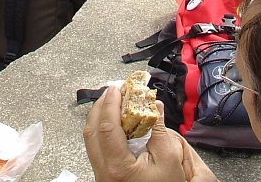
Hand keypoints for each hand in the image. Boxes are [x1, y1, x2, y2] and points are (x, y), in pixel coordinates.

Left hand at [84, 86, 213, 181]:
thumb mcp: (169, 159)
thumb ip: (158, 129)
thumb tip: (153, 104)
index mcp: (118, 168)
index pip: (107, 128)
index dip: (111, 104)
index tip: (118, 88)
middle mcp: (103, 171)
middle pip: (91, 131)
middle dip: (101, 105)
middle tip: (114, 89)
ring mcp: (101, 173)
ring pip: (91, 139)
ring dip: (100, 116)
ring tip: (114, 101)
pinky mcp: (104, 173)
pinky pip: (97, 146)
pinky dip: (104, 129)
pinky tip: (115, 121)